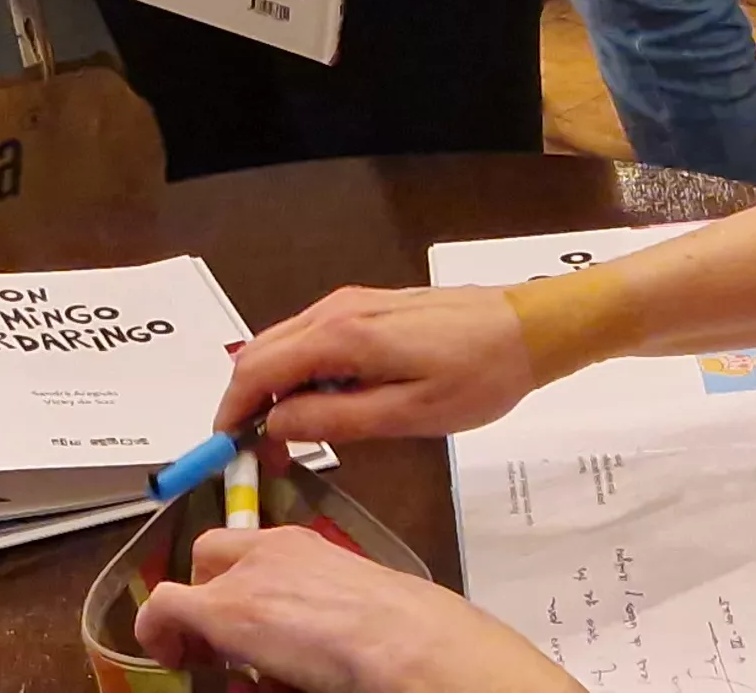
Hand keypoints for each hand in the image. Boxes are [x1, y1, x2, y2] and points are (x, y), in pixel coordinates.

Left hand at [134, 527, 572, 692]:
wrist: (405, 641)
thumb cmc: (403, 632)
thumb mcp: (355, 605)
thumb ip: (320, 607)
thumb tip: (306, 647)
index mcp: (306, 547)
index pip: (248, 548)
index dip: (231, 582)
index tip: (237, 622)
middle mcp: (270, 550)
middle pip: (210, 554)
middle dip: (205, 593)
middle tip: (217, 642)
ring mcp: (244, 578)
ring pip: (188, 585)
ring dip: (193, 621)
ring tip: (207, 659)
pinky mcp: (225, 611)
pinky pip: (165, 609)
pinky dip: (159, 633)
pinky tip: (170, 657)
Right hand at [211, 283, 542, 446]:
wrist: (527, 328)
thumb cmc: (476, 376)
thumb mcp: (407, 415)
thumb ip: (335, 420)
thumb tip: (275, 426)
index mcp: (340, 336)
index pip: (257, 369)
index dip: (232, 410)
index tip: (228, 449)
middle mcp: (334, 309)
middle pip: (260, 352)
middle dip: (247, 402)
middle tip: (259, 453)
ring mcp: (348, 302)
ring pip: (282, 344)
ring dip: (272, 388)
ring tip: (290, 438)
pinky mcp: (365, 306)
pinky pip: (310, 338)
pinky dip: (297, 372)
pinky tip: (322, 405)